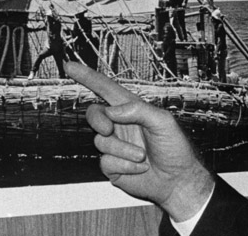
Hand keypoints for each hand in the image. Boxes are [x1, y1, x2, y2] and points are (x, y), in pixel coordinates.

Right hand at [66, 61, 213, 220]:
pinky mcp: (112, 165)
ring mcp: (115, 145)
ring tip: (142, 156)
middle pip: (94, 114)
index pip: (105, 89)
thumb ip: (138, 111)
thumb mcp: (163, 122)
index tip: (70, 66)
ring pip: (101, 142)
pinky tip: (138, 167)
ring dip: (124, 150)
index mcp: (131, 109)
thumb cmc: (175, 149)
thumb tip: (112, 111)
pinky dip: (124, 165)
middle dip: (98, 120)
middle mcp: (120, 125)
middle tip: (109, 129)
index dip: (88, 77)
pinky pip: (106, 162)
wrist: (177, 181)